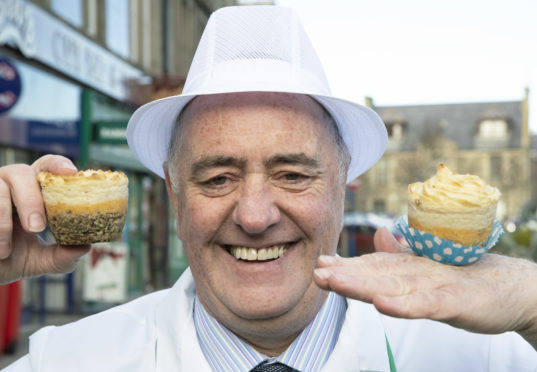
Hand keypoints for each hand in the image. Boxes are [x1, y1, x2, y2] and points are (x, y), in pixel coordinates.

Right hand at [0, 155, 89, 283]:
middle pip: (21, 172)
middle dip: (30, 199)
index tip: (70, 172)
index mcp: (32, 190)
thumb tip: (84, 247)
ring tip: (5, 251)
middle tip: (36, 228)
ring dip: (4, 224)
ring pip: (0, 191)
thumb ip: (62, 256)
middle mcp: (9, 183)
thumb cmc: (10, 258)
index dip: (58, 164)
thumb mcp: (40, 260)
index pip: (46, 167)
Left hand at [313, 228, 536, 348]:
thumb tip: (379, 235)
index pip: (372, 268)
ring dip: (362, 284)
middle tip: (317, 271)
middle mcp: (417, 274)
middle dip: (344, 274)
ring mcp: (435, 286)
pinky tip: (382, 304)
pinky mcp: (455, 301)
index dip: (345, 267)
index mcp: (408, 270)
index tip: (319, 266)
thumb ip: (402, 259)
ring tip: (335, 281)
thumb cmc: (464, 278)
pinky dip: (404, 305)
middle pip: (375, 274)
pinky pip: (426, 304)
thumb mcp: (427, 273)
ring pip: (392, 285)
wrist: (511, 286)